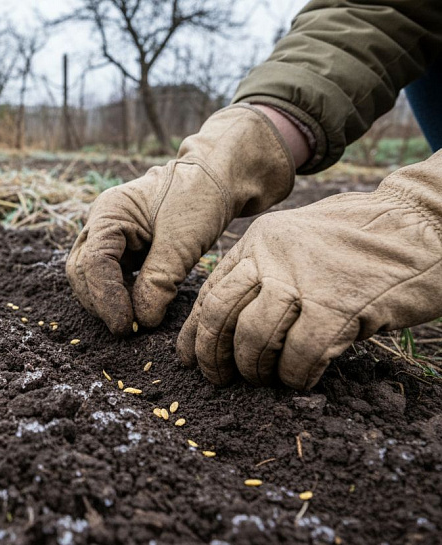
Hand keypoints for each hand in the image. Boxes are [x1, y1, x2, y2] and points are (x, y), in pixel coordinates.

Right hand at [66, 105, 294, 334]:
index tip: (127, 326)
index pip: (94, 263)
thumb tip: (142, 320)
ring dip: (107, 301)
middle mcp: (100, 223)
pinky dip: (119, 295)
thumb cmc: (199, 198)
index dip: (106, 298)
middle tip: (128, 328)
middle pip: (82, 272)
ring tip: (135, 321)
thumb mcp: (183, 240)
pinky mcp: (121, 247)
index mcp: (109, 212)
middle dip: (100, 302)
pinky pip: (109, 276)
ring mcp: (108, 235)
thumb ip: (160, 279)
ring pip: (90, 277)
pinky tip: (139, 307)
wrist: (216, 179)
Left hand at [177, 152, 441, 388]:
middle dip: (212, 354)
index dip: (194, 332)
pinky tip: (302, 379)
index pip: (211, 291)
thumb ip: (266, 274)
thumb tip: (232, 325)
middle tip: (220, 378)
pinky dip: (295, 375)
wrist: (424, 222)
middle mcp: (271, 255)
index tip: (188, 359)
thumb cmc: (362, 241)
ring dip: (255, 368)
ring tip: (266, 379)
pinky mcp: (338, 304)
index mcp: (258, 241)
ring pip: (252, 336)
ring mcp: (304, 279)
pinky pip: (300, 354)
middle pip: (219, 314)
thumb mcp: (299, 245)